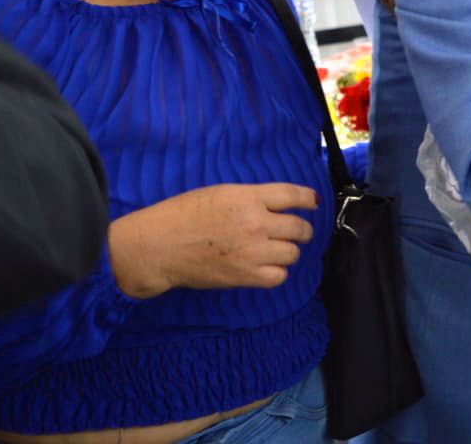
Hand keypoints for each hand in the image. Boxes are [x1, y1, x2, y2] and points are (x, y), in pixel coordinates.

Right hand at [108, 183, 317, 298]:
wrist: (157, 246)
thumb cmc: (182, 215)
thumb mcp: (220, 193)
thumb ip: (251, 198)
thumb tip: (278, 204)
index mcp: (248, 198)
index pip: (293, 195)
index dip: (308, 199)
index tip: (312, 203)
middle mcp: (255, 223)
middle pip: (299, 227)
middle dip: (302, 230)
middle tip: (297, 232)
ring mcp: (252, 251)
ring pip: (293, 253)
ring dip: (289, 252)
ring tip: (279, 250)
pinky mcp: (244, 276)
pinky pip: (278, 276)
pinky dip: (277, 272)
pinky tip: (268, 267)